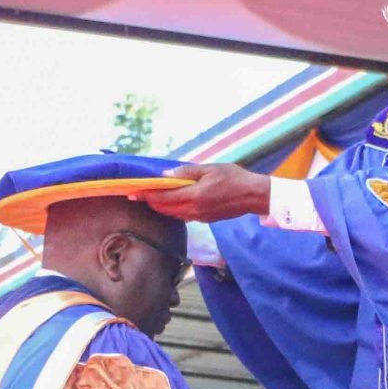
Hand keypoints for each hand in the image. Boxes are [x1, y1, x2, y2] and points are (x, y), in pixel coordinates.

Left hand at [142, 164, 272, 222]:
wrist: (253, 196)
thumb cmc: (234, 178)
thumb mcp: (210, 169)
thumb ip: (187, 172)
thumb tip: (166, 175)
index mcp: (194, 196)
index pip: (164, 198)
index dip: (147, 196)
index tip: (134, 192)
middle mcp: (194, 210)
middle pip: (165, 209)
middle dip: (150, 203)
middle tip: (137, 195)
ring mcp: (199, 217)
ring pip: (173, 214)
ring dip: (161, 208)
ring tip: (150, 199)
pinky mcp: (205, 219)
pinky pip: (183, 216)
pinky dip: (173, 210)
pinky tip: (171, 203)